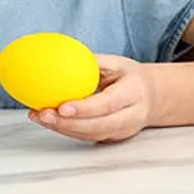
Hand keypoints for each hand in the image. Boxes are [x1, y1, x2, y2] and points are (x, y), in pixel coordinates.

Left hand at [29, 54, 153, 142]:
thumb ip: (93, 62)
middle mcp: (132, 115)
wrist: (154, 97)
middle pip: (98, 126)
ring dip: (63, 128)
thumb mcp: (117, 63)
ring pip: (92, 135)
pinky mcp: (114, 138)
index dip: (84, 109)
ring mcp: (124, 130)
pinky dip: (67, 130)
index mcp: (134, 93)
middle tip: (42, 115)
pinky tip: (50, 121)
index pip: (108, 104)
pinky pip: (89, 137)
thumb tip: (60, 55)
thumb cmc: (131, 78)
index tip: (62, 107)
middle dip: (67, 124)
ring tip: (40, 117)